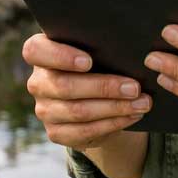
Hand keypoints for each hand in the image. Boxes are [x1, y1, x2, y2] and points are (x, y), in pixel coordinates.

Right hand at [21, 33, 152, 150]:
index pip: (35, 51)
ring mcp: (44, 110)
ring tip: (142, 103)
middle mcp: (38, 82)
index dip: (60, 56)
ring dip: (114, 108)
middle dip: (104, 87)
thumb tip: (132, 49)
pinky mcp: (56, 132)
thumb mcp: (97, 51)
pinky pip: (84, 131)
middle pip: (64, 85)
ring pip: (78, 111)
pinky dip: (113, 123)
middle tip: (134, 87)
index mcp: (41, 54)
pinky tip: (132, 116)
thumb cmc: (99, 63)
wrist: (96, 98)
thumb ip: (102, 45)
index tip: (88, 61)